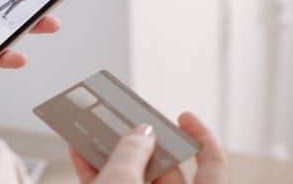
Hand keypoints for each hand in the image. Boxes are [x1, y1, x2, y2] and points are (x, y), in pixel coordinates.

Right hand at [71, 112, 226, 183]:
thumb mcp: (123, 181)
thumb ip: (132, 151)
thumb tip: (142, 133)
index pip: (213, 167)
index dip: (202, 137)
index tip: (183, 116)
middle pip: (165, 170)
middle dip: (142, 143)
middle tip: (125, 120)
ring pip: (134, 179)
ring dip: (113, 154)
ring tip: (96, 129)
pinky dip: (96, 172)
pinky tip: (80, 151)